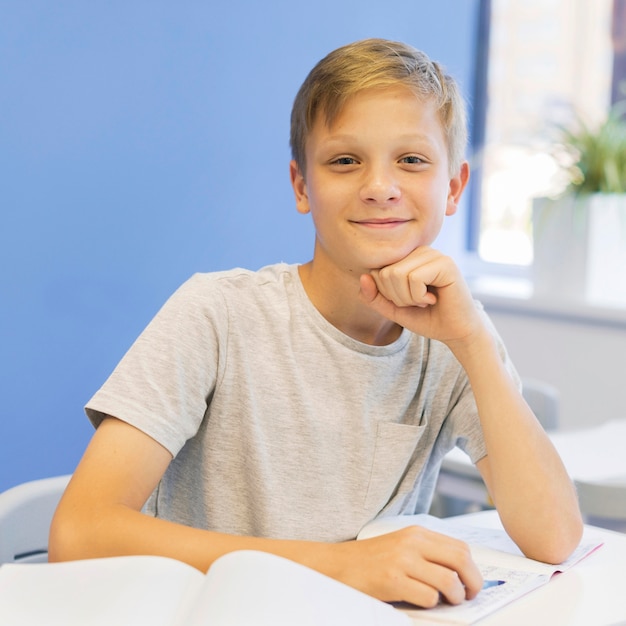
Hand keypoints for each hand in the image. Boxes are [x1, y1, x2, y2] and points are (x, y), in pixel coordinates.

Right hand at [333, 526, 482, 606]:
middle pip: (461, 561)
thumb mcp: (402, 546)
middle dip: (472, 583)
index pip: (460, 548)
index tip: (472, 582)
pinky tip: (420, 601)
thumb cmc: (371, 560)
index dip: (473, 569)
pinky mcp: (393, 580)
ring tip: (445, 601)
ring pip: (448, 581)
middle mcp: (412, 542)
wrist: (338, 565)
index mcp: (417, 533)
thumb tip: (461, 575)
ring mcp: (402, 560)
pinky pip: (428, 597)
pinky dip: (431, 604)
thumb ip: (427, 554)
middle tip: (468, 596)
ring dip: (454, 597)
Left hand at [359, 247, 481, 347]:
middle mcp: (419, 251)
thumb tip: (363, 276)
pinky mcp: (445, 263)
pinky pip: (414, 278)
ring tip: (425, 300)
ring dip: (409, 298)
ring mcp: (433, 254)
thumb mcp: (393, 309)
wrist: (455, 333)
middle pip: (385, 273)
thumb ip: (374, 296)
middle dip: (398, 297)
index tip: (407, 301)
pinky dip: (419, 296)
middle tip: (418, 302)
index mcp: (406, 258)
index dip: (387, 295)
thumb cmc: (427, 318)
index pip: (376, 271)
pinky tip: (434, 299)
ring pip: (397, 274)